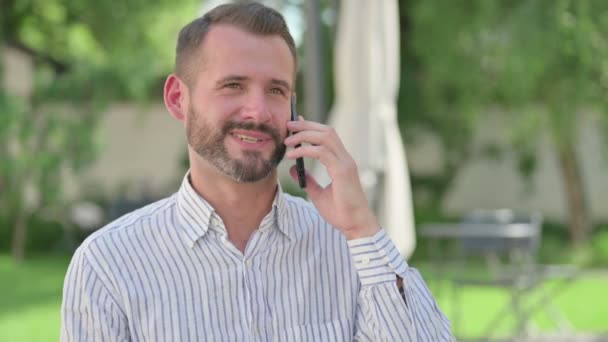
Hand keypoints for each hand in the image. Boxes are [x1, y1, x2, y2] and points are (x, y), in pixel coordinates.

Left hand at [284, 117, 379, 239]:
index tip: (295, 125)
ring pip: (325, 137)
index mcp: (342, 162)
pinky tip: (292, 155)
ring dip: (304, 135)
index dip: (311, 127)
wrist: (355, 226)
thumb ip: (308, 180)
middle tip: (288, 125)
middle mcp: (345, 159)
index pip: (327, 136)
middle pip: (327, 131)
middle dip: (306, 125)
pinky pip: (322, 152)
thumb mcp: (319, 194)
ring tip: (287, 141)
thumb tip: (292, 169)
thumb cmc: (341, 212)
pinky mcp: (342, 171)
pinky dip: (305, 150)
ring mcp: (345, 163)